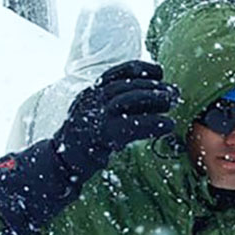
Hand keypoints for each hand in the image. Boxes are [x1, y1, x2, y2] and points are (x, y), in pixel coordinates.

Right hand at [0, 60, 175, 234]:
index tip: (160, 72)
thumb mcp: (95, 117)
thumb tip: (149, 97)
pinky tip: (168, 125)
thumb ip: (115, 106)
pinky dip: (153, 123)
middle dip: (154, 86)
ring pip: (128, 99)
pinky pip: (132, 125)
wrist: (60, 165)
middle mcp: (91, 100)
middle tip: (174, 93)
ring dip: (155, 98)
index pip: (117, 72)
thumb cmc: (84, 143)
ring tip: (172, 103)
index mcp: (90, 93)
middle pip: (126, 85)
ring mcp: (94, 117)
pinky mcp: (101, 136)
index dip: (141, 69)